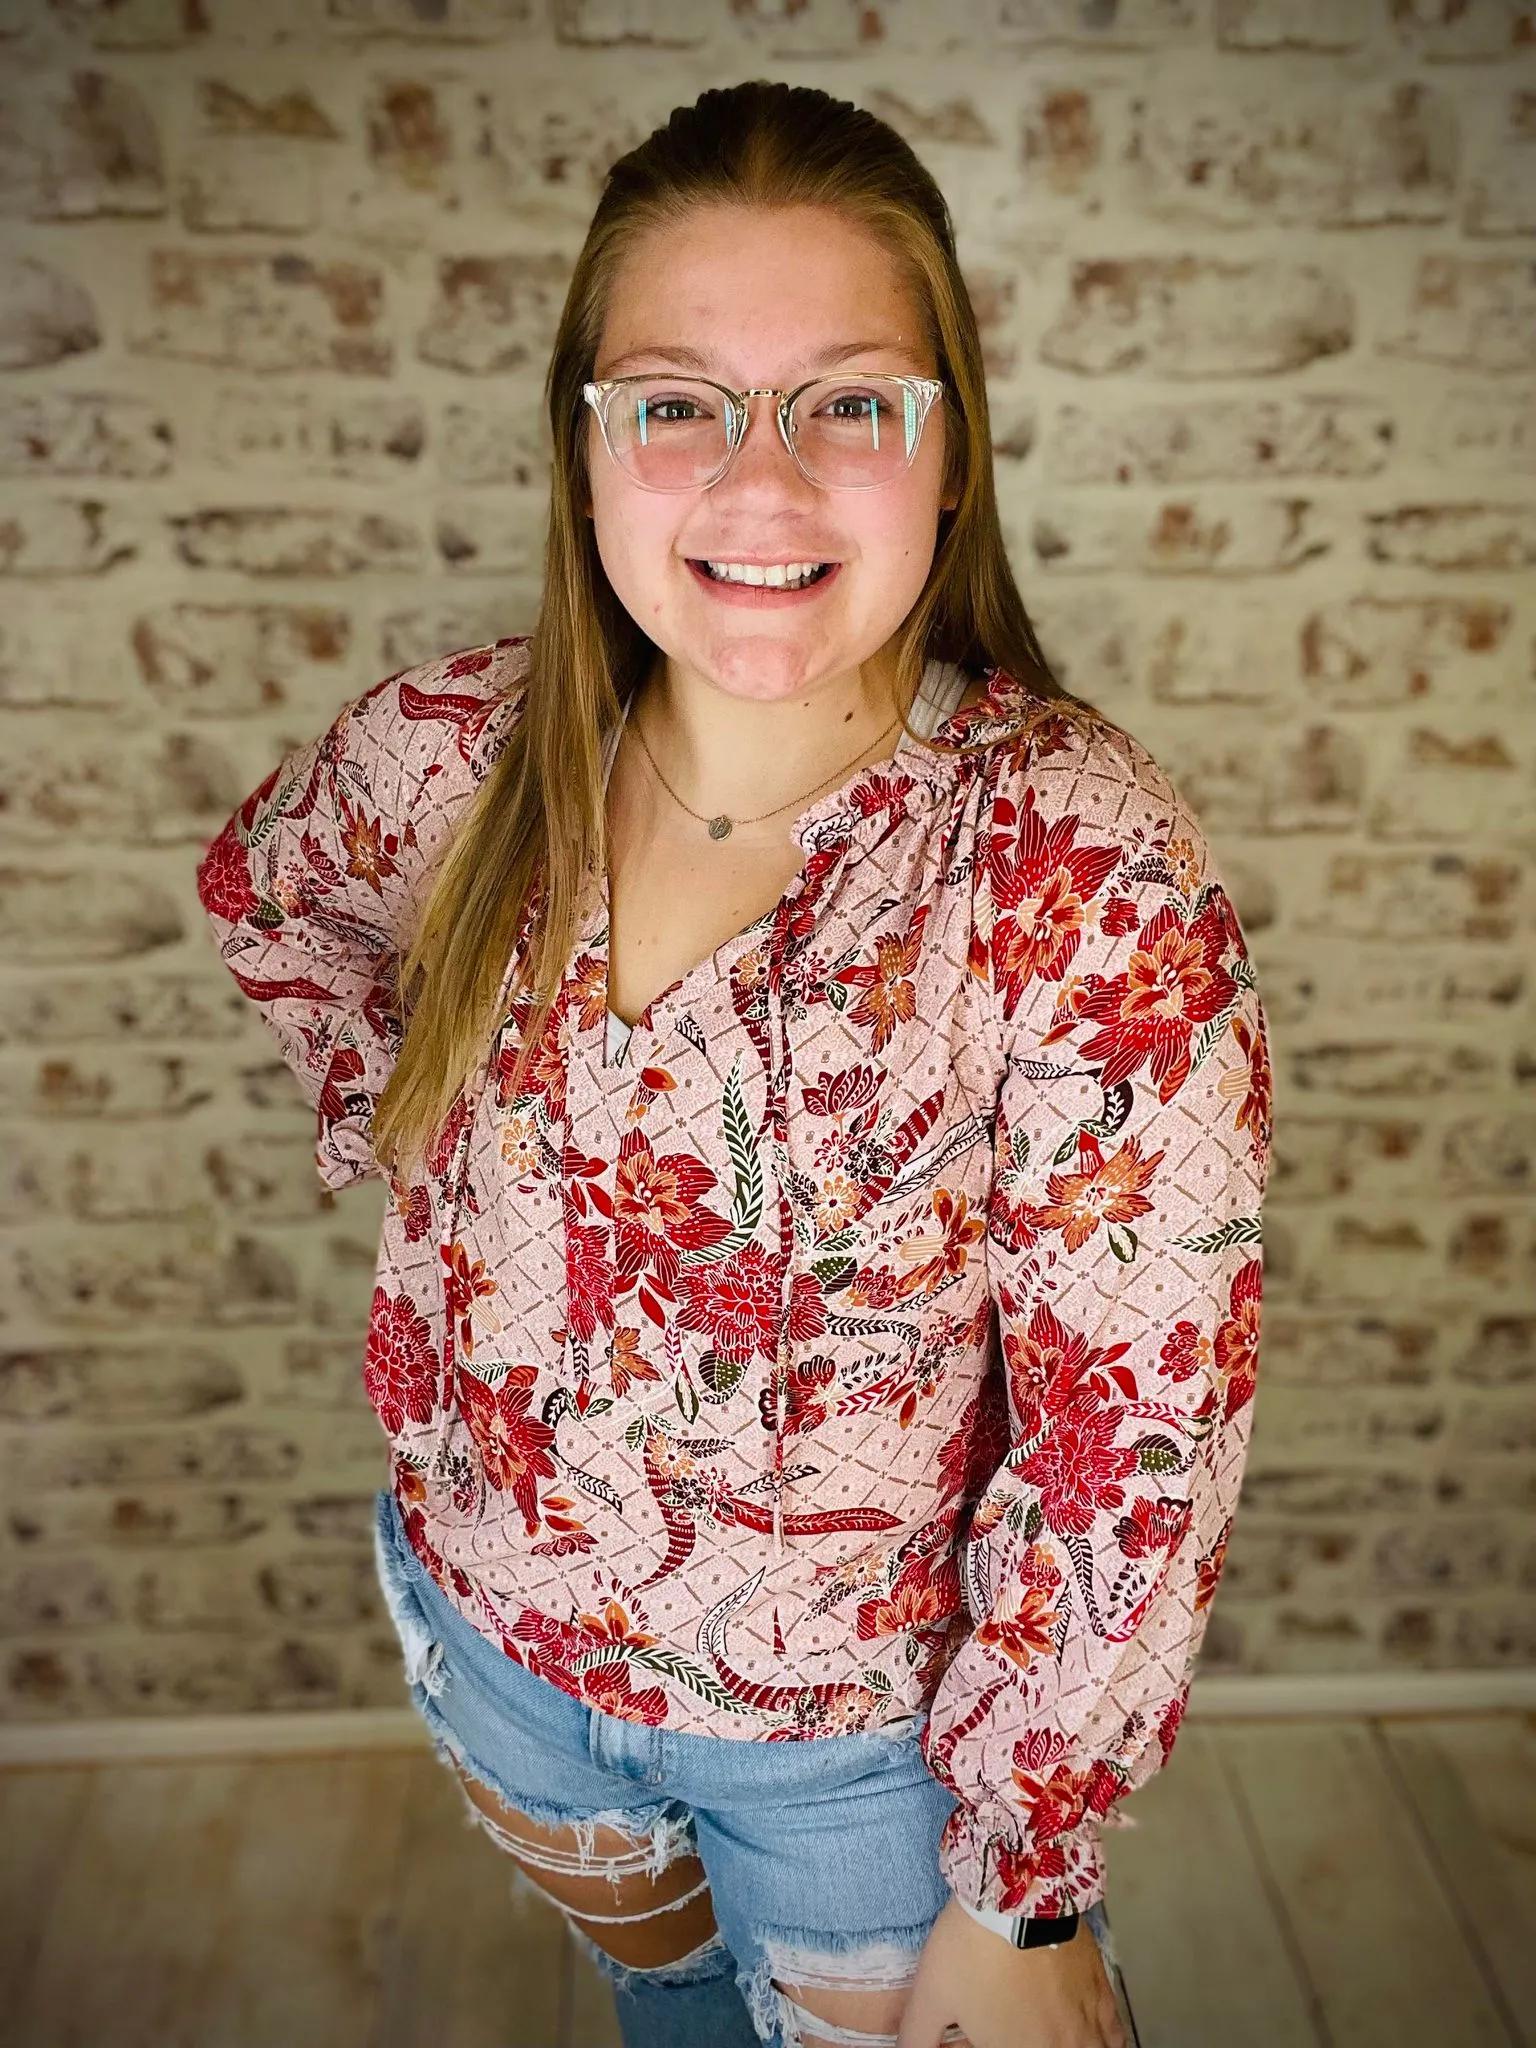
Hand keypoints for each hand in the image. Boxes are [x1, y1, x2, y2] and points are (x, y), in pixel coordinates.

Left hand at [896, 1898, 1126, 2047]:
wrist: (1016, 1894)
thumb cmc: (971, 1949)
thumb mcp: (931, 1994)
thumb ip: (917, 2036)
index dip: (997, 2044)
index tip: (991, 2034)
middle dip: (1030, 2042)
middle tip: (1018, 2030)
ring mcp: (1086, 2026)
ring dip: (1072, 2046)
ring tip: (1050, 2033)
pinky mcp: (1103, 1994)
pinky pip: (1115, 2036)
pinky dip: (1104, 2041)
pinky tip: (1090, 2035)